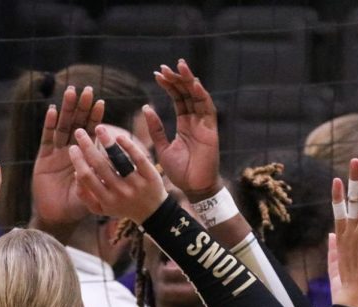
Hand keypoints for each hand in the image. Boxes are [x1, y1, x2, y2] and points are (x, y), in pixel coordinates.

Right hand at [31, 85, 104, 227]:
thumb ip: (101, 177)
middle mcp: (71, 151)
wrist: (57, 216)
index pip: (92, 133)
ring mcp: (56, 153)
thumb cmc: (77, 205)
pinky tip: (52, 110)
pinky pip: (46, 138)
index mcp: (85, 157)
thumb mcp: (95, 191)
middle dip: (82, 107)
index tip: (102, 102)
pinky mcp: (43, 158)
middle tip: (87, 90)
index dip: (96, 118)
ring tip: (71, 92)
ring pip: (62, 126)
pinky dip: (49, 124)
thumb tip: (109, 164)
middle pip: (77, 124)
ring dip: (67, 110)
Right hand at [69, 125, 166, 222]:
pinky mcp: (151, 176)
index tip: (73, 147)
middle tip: (79, 132)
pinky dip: (128, 146)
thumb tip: (75, 173)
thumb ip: (85, 195)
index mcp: (106, 200)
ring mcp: (136, 185)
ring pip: (118, 160)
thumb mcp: (101, 208)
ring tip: (99, 129)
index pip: (87, 177)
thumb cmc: (121, 206)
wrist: (153, 212)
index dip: (78, 161)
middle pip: (100, 165)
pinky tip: (119, 137)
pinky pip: (138, 158)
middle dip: (87, 146)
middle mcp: (121, 193)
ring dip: (107, 142)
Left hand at [147, 59, 220, 200]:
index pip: (178, 99)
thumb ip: (156, 129)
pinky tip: (194, 83)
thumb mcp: (163, 147)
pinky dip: (202, 95)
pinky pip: (208, 109)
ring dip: (190, 81)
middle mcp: (196, 121)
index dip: (169, 86)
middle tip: (165, 67)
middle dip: (178, 79)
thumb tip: (146, 108)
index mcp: (185, 124)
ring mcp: (205, 125)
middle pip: (188, 94)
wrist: (194, 188)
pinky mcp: (211, 131)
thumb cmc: (180, 172)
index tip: (157, 74)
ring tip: (180, 67)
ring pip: (198, 97)